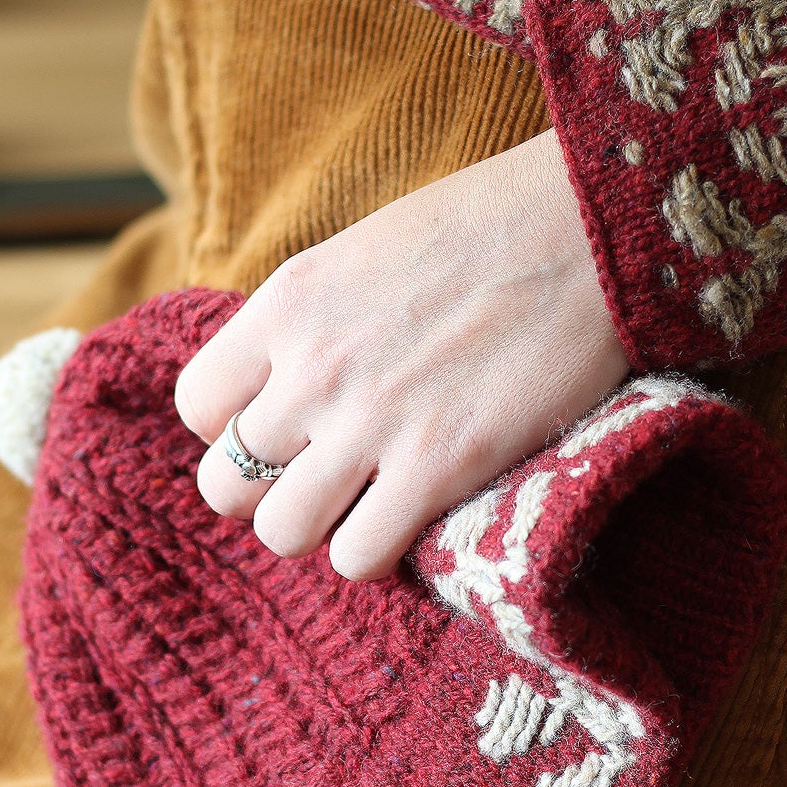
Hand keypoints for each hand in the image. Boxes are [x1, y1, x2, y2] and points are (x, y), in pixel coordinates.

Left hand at [174, 129, 628, 580]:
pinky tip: (410, 522)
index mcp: (287, 305)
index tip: (283, 428)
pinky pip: (357, 557)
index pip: (199, 406)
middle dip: (267, 491)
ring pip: (281, 532)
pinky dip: (376, 553)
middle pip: (225, 484)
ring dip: (318, 530)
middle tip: (321, 479)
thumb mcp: (363, 252)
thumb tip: (289, 380)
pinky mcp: (436, 468)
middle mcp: (311, 368)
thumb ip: (314, 320)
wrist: (588, 231)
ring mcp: (369, 423)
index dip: (233, 429)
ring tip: (363, 508)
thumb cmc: (487, 229)